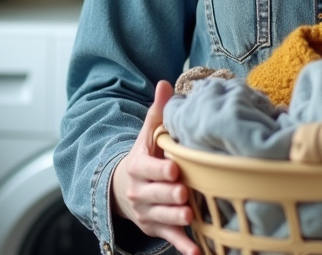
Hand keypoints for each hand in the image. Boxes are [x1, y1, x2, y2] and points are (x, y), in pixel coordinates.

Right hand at [110, 80, 199, 254]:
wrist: (123, 188)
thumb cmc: (145, 157)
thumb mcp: (147, 135)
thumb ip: (157, 113)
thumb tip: (166, 83)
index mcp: (139, 166)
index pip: (148, 169)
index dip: (159, 170)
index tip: (173, 169)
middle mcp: (140, 192)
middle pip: (154, 195)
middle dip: (169, 195)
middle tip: (184, 193)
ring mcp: (148, 212)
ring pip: (162, 217)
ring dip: (176, 218)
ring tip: (190, 216)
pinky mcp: (157, 227)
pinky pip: (170, 238)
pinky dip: (183, 246)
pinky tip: (198, 251)